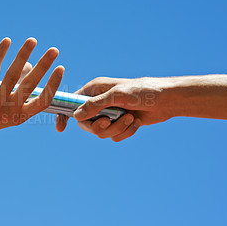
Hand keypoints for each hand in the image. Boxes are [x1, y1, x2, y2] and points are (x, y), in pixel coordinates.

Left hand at [0, 37, 63, 138]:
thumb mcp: (4, 105)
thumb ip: (17, 86)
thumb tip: (28, 64)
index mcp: (18, 118)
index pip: (42, 101)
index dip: (53, 85)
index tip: (60, 68)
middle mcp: (8, 113)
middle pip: (30, 86)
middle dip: (44, 66)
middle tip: (54, 50)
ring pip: (12, 75)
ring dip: (23, 55)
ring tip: (32, 41)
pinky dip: (0, 54)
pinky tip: (6, 42)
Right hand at [56, 77, 173, 141]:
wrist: (166, 100)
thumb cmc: (142, 91)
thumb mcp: (117, 96)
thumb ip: (95, 105)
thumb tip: (76, 116)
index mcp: (94, 90)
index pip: (71, 103)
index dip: (64, 115)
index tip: (60, 129)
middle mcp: (99, 102)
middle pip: (86, 123)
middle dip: (98, 126)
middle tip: (108, 122)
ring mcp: (109, 114)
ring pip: (101, 132)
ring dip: (116, 128)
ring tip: (129, 119)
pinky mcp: (120, 123)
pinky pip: (114, 136)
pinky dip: (125, 132)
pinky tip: (135, 123)